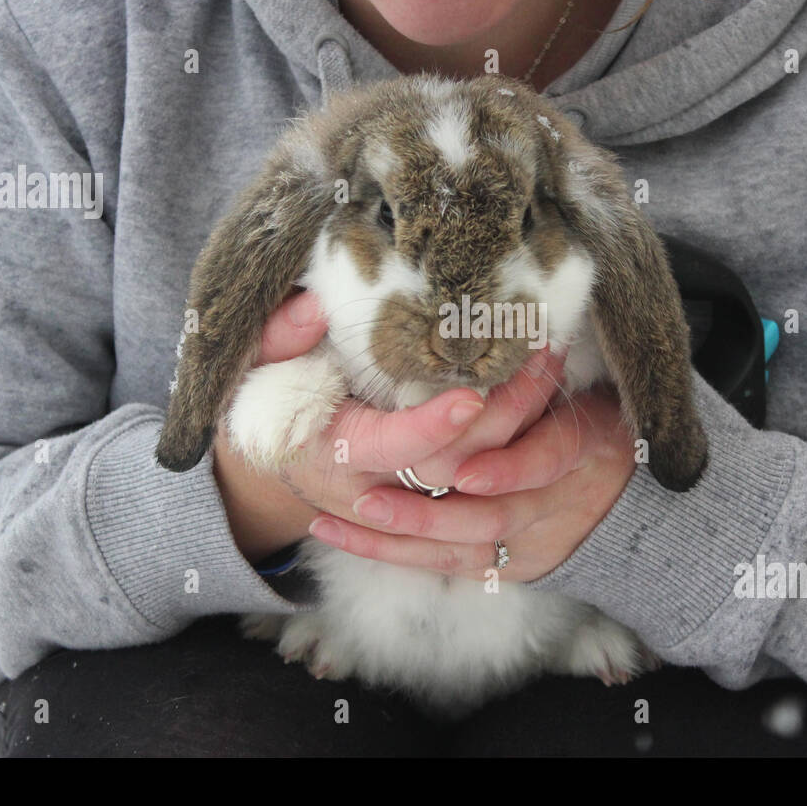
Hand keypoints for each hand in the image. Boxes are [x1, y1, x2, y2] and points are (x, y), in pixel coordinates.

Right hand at [213, 291, 576, 562]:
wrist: (263, 449)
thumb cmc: (261, 394)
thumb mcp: (254, 361)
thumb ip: (280, 334)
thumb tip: (315, 304)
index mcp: (333, 455)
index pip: (394, 451)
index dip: (433, 427)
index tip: (473, 392)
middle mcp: (375, 489)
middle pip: (453, 471)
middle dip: (504, 418)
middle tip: (541, 356)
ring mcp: (407, 501)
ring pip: (480, 483)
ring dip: (525, 428)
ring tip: (552, 362)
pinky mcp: (432, 498)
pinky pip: (488, 487)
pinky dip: (524, 447)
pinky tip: (549, 398)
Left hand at [305, 383, 637, 582]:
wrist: (628, 500)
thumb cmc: (594, 418)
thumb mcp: (586, 386)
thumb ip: (541, 365)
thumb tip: (504, 317)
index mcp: (587, 447)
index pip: (550, 459)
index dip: (510, 467)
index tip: (466, 472)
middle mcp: (559, 504)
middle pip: (494, 518)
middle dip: (430, 513)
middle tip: (372, 499)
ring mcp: (533, 544)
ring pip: (464, 546)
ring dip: (403, 534)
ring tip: (349, 515)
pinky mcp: (507, 566)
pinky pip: (447, 565)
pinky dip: (392, 553)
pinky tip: (340, 535)